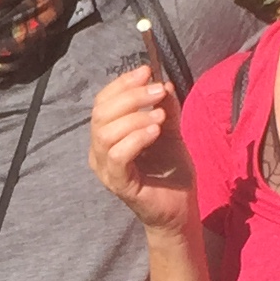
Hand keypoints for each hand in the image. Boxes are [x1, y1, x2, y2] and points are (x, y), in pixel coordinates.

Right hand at [89, 64, 197, 230]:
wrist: (180, 209)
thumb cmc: (170, 172)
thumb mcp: (169, 131)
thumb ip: (164, 108)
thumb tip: (162, 84)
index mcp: (107, 135)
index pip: (103, 102)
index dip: (122, 84)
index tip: (146, 71)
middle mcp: (99, 151)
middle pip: (101, 113)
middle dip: (131, 96)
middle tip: (158, 91)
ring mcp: (106, 169)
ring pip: (105, 133)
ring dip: (135, 117)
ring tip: (160, 116)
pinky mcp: (118, 184)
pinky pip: (117, 156)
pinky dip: (136, 138)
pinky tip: (155, 132)